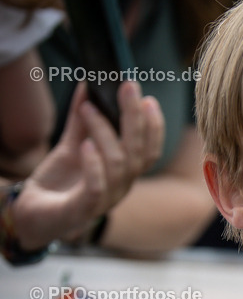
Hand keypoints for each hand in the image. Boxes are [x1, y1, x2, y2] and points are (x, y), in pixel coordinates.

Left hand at [12, 79, 163, 250]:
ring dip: (105, 133)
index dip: (153, 127)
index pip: (149, 152)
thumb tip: (87, 86)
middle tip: (128, 87)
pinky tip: (85, 145)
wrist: (33, 213)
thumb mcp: (72, 145)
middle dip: (135, 118)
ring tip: (88, 109)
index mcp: (123, 174)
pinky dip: (93, 165)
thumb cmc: (59, 182)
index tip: (147, 99)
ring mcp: (104, 200)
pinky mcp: (83, 210)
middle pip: (137, 154)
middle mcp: (120, 188)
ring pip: (118, 165)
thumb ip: (82, 120)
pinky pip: (96, 188)